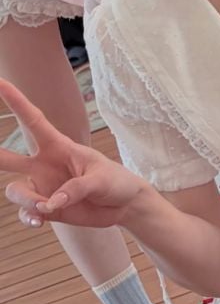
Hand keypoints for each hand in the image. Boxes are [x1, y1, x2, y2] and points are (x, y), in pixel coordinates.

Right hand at [0, 79, 146, 229]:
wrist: (123, 205)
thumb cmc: (115, 181)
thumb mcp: (101, 179)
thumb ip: (76, 188)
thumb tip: (50, 203)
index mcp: (59, 146)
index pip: (33, 120)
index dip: (16, 102)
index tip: (0, 82)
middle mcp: (44, 165)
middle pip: (7, 158)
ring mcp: (42, 186)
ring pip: (14, 190)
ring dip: (27, 200)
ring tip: (47, 208)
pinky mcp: (46, 207)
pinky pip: (26, 212)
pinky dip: (30, 217)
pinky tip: (41, 221)